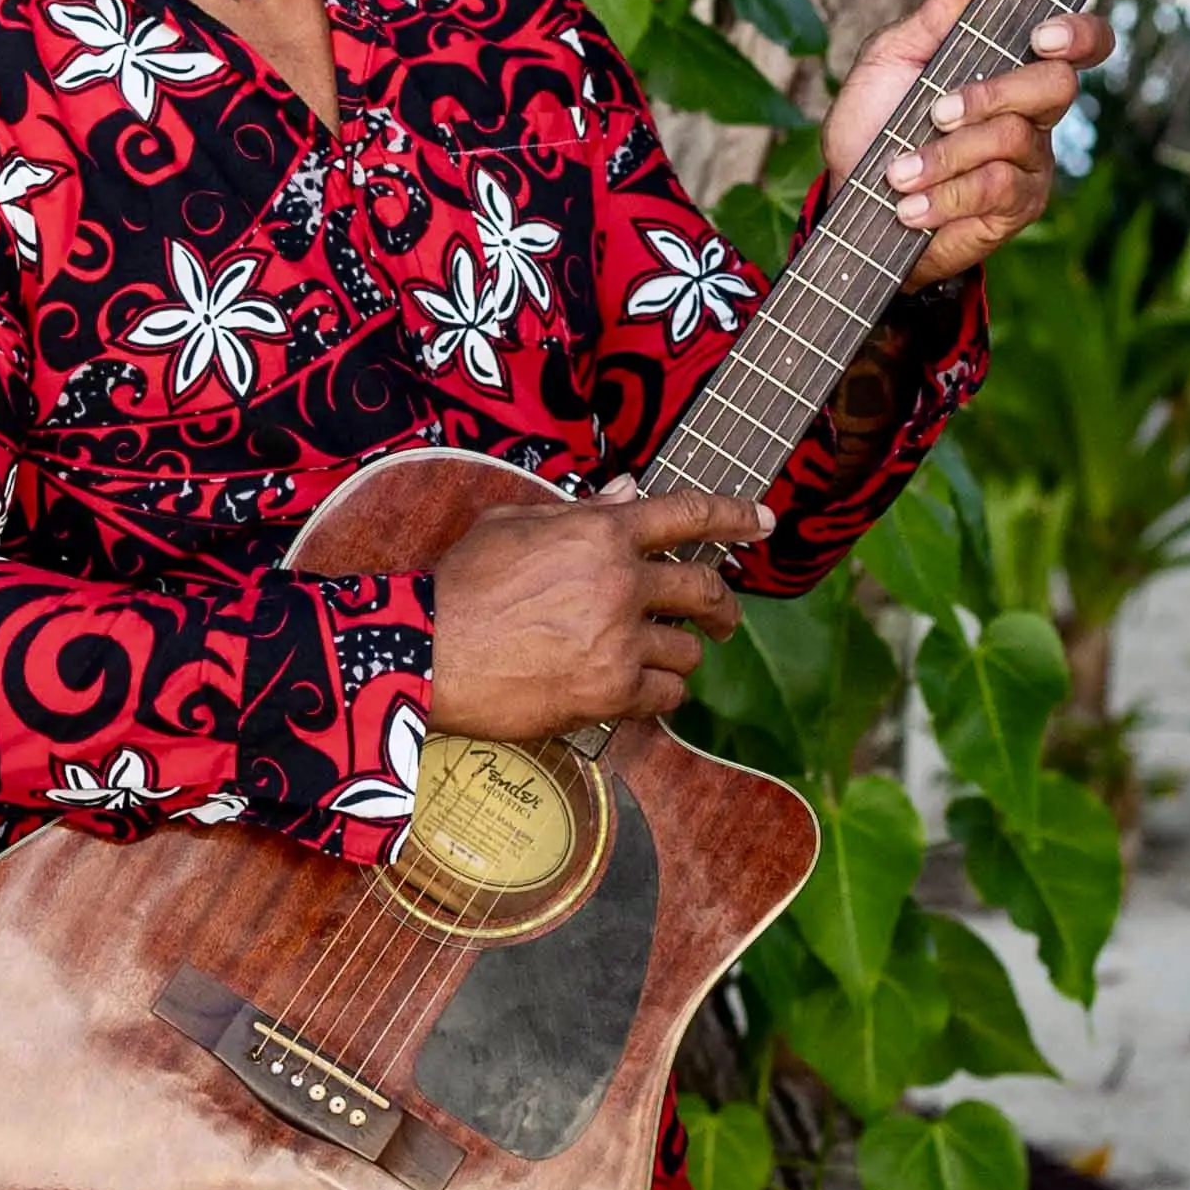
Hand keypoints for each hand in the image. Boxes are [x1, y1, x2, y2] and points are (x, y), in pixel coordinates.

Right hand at [426, 487, 768, 738]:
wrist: (427, 651)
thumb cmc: (459, 584)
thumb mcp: (512, 523)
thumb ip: (578, 510)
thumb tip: (628, 493)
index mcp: (601, 532)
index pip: (689, 513)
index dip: (735, 514)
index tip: (762, 521)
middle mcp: (621, 582)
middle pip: (705, 589)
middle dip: (723, 605)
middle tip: (723, 617)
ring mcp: (620, 640)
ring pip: (689, 650)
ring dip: (680, 654)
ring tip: (658, 659)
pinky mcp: (610, 691)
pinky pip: (666, 695)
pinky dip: (660, 694)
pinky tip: (640, 691)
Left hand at [826, 0, 1110, 290]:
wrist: (849, 197)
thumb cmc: (874, 121)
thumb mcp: (893, 56)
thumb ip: (939, 11)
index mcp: (1014, 65)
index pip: (1082, 41)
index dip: (1079, 32)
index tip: (1041, 35)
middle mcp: (1034, 111)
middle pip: (1056, 86)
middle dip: (993, 95)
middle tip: (936, 111)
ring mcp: (1031, 161)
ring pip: (1014, 139)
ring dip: (946, 155)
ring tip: (898, 173)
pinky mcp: (1018, 207)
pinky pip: (997, 189)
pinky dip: (946, 195)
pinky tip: (912, 208)